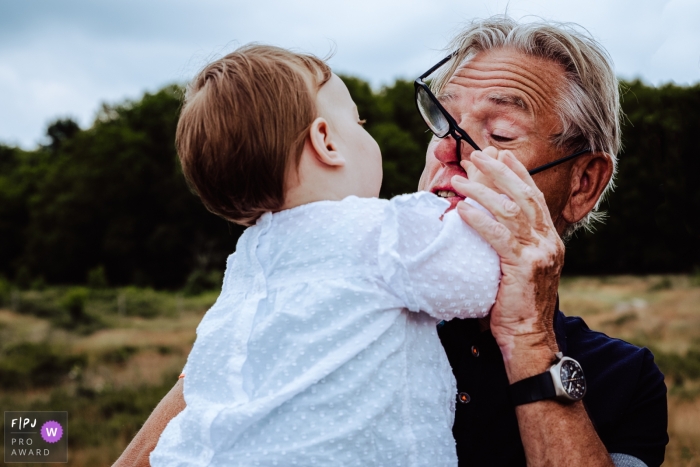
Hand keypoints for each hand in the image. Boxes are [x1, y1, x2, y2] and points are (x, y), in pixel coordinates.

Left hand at [452, 147, 563, 381]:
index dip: (517, 174)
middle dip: (499, 172)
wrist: (529, 337)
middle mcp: (548, 241)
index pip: (534, 197)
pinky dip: (480, 220)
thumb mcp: (516, 268)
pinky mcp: (523, 267)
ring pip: (511, 211)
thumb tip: (484, 221)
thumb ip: (508, 244)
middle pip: (524, 195)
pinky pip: (499, 237)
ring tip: (460, 180)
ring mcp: (538, 253)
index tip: (500, 156)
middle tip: (478, 154)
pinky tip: (463, 209)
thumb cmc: (516, 304)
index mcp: (549, 239)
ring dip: (483, 191)